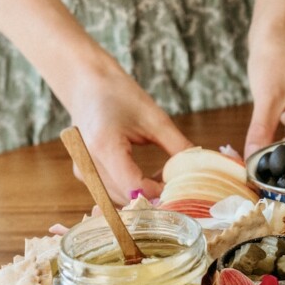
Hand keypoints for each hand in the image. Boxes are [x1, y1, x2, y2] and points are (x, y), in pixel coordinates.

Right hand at [65, 63, 193, 203]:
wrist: (86, 84)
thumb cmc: (120, 95)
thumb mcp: (155, 118)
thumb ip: (178, 146)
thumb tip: (201, 168)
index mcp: (104, 146)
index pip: (134, 187)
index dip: (160, 193)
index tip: (182, 188)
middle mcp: (87, 163)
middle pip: (126, 197)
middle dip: (155, 196)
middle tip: (179, 185)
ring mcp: (83, 171)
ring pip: (119, 200)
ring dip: (144, 196)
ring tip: (166, 178)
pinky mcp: (84, 174)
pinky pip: (111, 193)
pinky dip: (132, 191)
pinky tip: (149, 177)